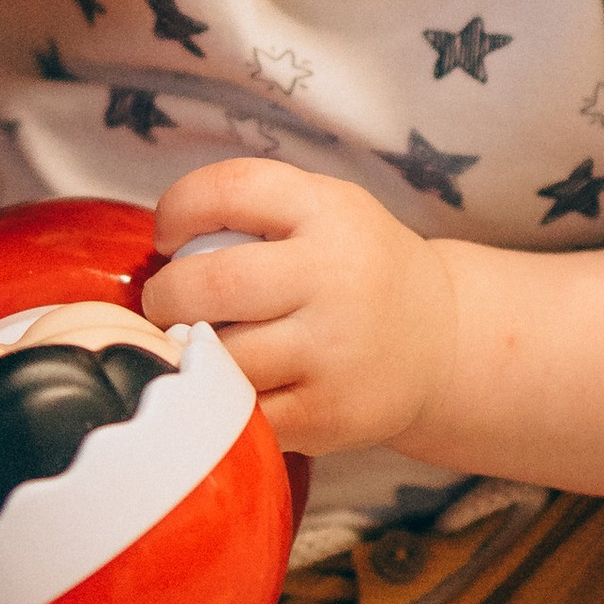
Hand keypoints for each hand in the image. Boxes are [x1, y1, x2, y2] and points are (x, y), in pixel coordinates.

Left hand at [143, 160, 454, 455]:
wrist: (442, 341)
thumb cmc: (357, 269)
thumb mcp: (326, 211)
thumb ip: (254, 212)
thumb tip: (160, 252)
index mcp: (329, 212)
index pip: (229, 189)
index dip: (177, 209)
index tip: (168, 236)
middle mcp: (335, 277)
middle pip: (209, 284)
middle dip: (165, 297)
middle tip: (167, 304)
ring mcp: (333, 351)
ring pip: (221, 356)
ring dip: (191, 353)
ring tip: (198, 345)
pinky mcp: (328, 414)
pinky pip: (241, 411)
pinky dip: (223, 400)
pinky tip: (232, 384)